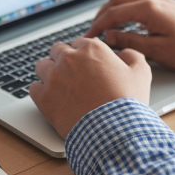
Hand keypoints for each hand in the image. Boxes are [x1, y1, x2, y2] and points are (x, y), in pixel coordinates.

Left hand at [30, 37, 151, 138]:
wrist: (113, 131)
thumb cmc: (127, 102)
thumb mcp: (140, 73)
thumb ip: (132, 55)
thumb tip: (124, 53)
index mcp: (91, 49)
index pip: (80, 43)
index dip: (84, 55)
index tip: (87, 65)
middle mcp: (69, 58)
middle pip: (58, 51)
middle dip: (64, 60)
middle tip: (73, 75)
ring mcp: (53, 77)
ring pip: (42, 66)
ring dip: (49, 73)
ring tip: (60, 86)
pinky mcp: (44, 97)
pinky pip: (34, 88)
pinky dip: (41, 93)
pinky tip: (51, 99)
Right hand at [85, 0, 174, 70]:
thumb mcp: (158, 51)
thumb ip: (130, 41)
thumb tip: (109, 37)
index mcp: (149, 9)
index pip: (113, 14)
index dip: (97, 26)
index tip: (88, 37)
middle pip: (115, 0)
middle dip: (100, 15)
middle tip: (93, 32)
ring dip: (111, 9)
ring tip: (105, 26)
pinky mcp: (164, 4)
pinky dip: (123, 8)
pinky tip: (124, 22)